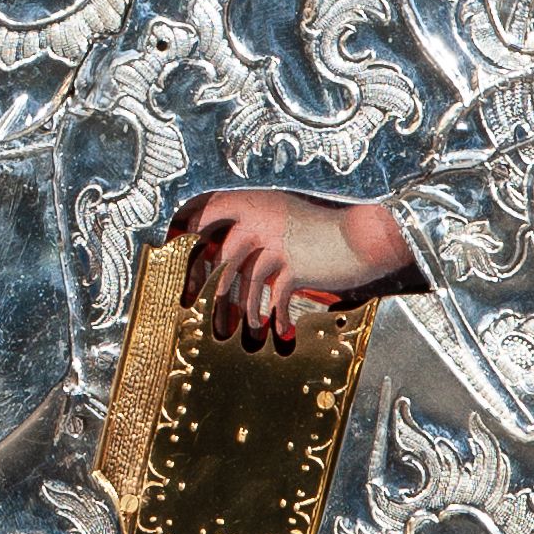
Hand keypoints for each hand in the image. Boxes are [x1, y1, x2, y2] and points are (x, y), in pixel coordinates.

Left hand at [182, 190, 411, 343]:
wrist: (365, 237)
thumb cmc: (323, 230)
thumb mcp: (285, 215)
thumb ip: (255, 225)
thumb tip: (222, 246)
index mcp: (254, 202)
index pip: (204, 212)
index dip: (182, 230)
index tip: (168, 250)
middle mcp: (259, 219)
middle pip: (216, 256)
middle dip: (200, 283)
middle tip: (188, 304)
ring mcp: (276, 243)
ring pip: (242, 283)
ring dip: (239, 312)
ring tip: (241, 332)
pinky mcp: (293, 266)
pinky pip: (272, 298)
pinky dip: (273, 318)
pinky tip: (277, 331)